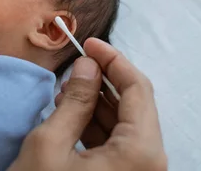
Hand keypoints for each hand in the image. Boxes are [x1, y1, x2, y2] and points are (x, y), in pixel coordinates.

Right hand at [8, 39, 167, 170]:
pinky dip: (96, 125)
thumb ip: (75, 100)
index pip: (138, 88)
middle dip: (104, 80)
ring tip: (68, 89)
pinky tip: (72, 113)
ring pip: (126, 124)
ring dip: (98, 101)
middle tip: (76, 64)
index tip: (89, 42)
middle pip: (135, 105)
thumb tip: (88, 64)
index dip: (114, 60)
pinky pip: (118, 143)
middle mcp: (150, 162)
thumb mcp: (50, 145)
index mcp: (141, 152)